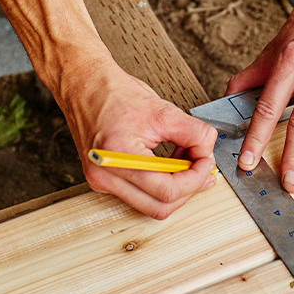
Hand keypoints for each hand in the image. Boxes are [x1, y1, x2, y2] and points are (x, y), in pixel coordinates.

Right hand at [60, 59, 217, 219]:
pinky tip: (168, 164)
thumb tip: (208, 151)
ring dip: (176, 188)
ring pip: (151, 206)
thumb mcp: (162, 110)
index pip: (167, 190)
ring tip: (185, 161)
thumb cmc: (113, 94)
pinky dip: (160, 185)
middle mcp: (105, 176)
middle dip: (188, 188)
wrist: (85, 87)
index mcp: (117, 157)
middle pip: (160, 207)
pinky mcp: (104, 181)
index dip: (195, 179)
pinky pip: (140, 196)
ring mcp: (102, 182)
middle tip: (202, 165)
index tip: (206, 162)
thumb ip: (193, 133)